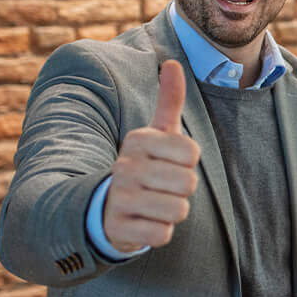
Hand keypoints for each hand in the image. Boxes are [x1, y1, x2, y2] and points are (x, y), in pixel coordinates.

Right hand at [104, 60, 200, 252]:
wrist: (104, 207)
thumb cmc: (143, 165)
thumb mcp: (156, 133)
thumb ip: (169, 100)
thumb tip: (172, 62)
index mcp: (139, 140)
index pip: (192, 153)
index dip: (188, 164)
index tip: (169, 163)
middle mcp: (126, 165)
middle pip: (188, 184)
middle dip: (182, 190)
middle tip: (162, 188)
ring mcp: (119, 197)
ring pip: (178, 210)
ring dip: (172, 212)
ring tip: (154, 204)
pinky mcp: (117, 228)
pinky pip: (162, 234)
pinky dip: (159, 232)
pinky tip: (144, 222)